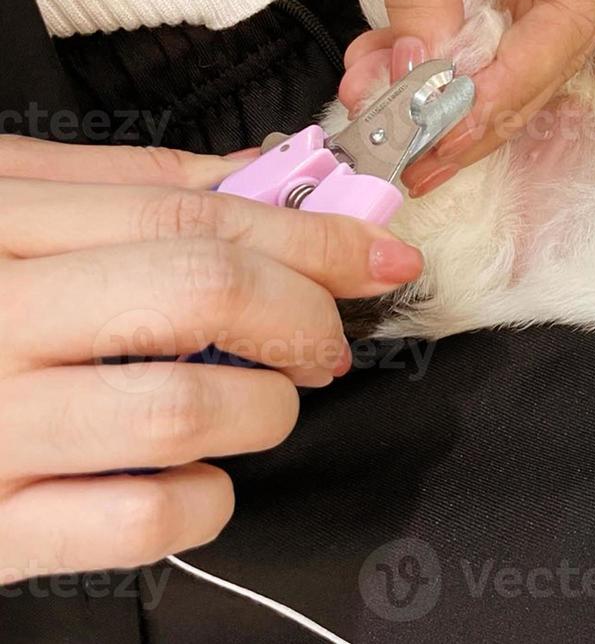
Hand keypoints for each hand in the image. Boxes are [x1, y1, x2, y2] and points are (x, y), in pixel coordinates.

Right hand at [0, 136, 422, 581]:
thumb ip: (118, 189)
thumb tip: (259, 174)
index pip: (184, 214)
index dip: (307, 232)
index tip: (375, 252)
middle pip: (199, 292)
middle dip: (301, 315)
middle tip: (323, 340)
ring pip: (187, 410)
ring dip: (262, 412)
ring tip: (252, 408)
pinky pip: (142, 520)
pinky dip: (202, 500)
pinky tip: (187, 479)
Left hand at [343, 0, 594, 195]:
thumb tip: (418, 73)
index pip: (567, 21)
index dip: (510, 86)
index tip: (449, 130)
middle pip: (553, 50)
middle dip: (478, 104)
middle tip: (414, 153)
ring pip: (525, 50)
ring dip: (455, 89)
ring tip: (384, 115)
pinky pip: (502, 28)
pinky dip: (450, 56)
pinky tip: (394, 73)